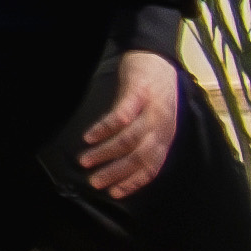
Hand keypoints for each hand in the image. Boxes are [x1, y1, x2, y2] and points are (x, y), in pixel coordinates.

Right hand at [76, 47, 183, 201]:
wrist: (157, 57)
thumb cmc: (153, 91)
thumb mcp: (155, 118)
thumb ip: (144, 138)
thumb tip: (123, 162)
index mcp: (165, 136)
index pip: (152, 166)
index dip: (133, 182)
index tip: (114, 193)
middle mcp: (161, 127)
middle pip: (140, 157)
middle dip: (116, 172)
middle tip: (95, 182)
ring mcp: (151, 110)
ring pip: (129, 140)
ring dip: (105, 153)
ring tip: (85, 160)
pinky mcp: (138, 94)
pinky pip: (121, 117)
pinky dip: (105, 129)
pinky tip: (89, 136)